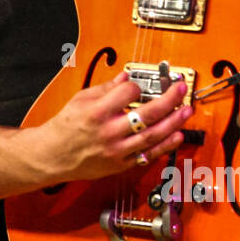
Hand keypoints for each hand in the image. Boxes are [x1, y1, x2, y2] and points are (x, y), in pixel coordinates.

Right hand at [40, 72, 189, 180]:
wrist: (53, 156)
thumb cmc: (64, 127)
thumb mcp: (80, 99)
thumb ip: (105, 88)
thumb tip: (126, 76)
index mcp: (96, 112)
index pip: (127, 92)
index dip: (136, 85)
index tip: (138, 84)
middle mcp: (108, 132)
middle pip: (147, 114)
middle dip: (169, 100)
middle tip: (181, 89)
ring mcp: (116, 150)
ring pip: (152, 136)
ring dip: (173, 122)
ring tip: (187, 110)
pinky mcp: (121, 164)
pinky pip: (147, 155)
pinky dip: (165, 145)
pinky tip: (177, 135)